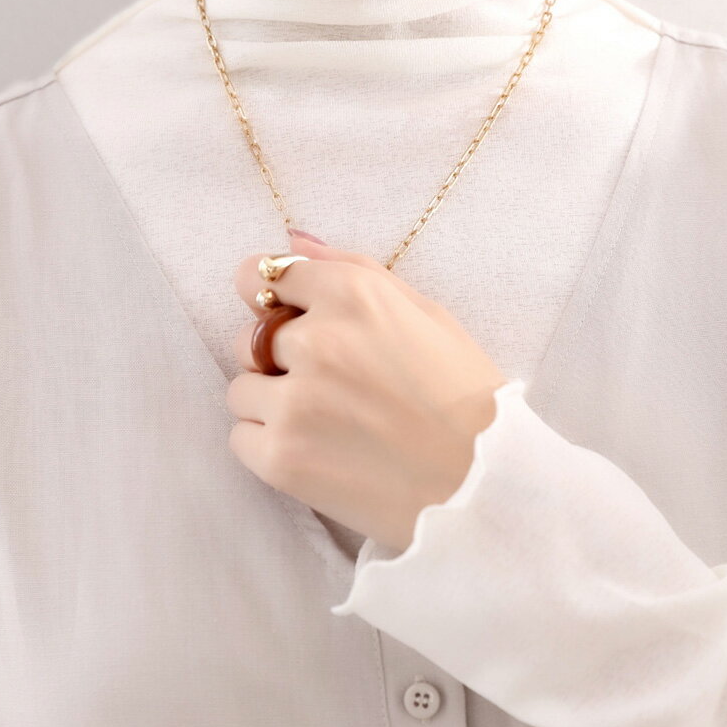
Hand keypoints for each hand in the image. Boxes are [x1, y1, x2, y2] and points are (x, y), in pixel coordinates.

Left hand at [227, 233, 508, 553]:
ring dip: (271, 403)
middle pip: (247, 337)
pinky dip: (269, 446)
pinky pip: (241, 438)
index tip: (282, 316)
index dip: (270, 298)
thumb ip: (353, 268)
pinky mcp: (282, 459)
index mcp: (353, 295)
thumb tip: (291, 241)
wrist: (485, 485)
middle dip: (275, 357)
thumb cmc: (465, 393)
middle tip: (325, 384)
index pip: (264, 276)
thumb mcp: (425, 312)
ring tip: (324, 423)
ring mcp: (295, 403)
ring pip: (241, 390)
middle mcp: (317, 341)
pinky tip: (316, 452)